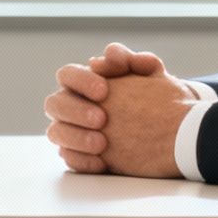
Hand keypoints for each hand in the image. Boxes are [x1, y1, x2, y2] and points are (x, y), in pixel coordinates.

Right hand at [44, 42, 191, 176]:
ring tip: (102, 143)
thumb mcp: (149, 75)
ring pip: (55, 133)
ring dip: (76, 138)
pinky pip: (69, 159)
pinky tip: (103, 162)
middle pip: (54, 104)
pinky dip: (83, 161)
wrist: (164, 125)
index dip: (81, 81)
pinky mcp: (76, 154)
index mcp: (80, 82)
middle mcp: (68, 105)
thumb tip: (111, 54)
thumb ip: (134, 60)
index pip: (67, 74)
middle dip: (76, 111)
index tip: (104, 90)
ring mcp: (69, 130)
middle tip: (102, 119)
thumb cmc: (149, 94)